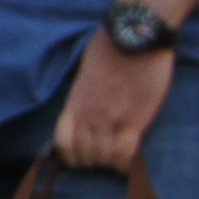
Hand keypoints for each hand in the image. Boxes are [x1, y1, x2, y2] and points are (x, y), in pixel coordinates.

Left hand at [51, 23, 173, 172]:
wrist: (136, 36)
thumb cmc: (111, 45)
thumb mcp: (85, 70)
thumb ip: (83, 92)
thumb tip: (86, 102)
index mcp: (75, 103)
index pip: (62, 142)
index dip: (70, 155)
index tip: (81, 154)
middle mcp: (89, 116)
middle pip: (84, 155)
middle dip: (93, 159)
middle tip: (105, 154)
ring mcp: (111, 120)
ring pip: (103, 159)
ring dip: (110, 161)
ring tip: (118, 155)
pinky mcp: (135, 122)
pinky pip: (125, 155)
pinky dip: (126, 162)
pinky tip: (129, 159)